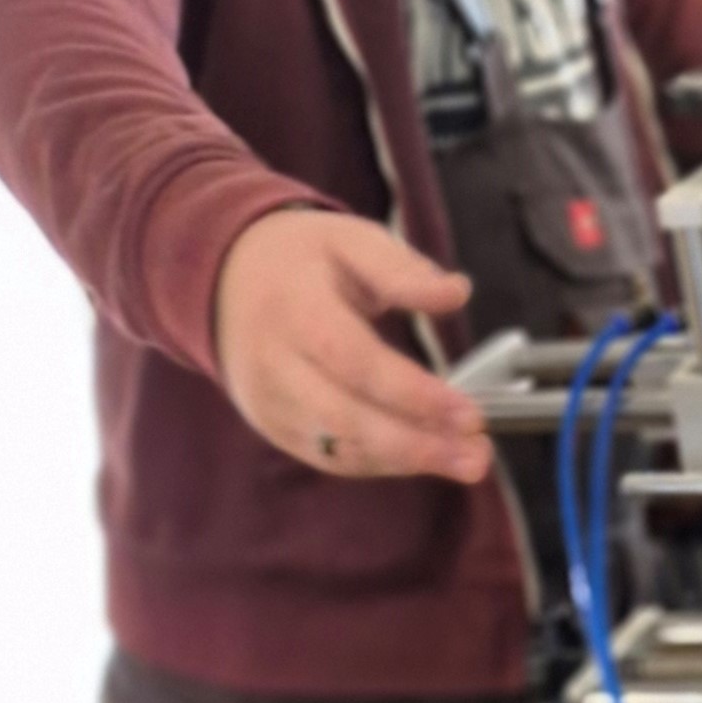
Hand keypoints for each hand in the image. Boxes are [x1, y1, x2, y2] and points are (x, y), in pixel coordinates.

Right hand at [213, 208, 491, 484]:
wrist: (223, 280)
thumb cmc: (302, 259)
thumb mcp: (350, 239)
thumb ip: (402, 269)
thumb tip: (457, 293)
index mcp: (293, 309)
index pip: (355, 362)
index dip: (413, 395)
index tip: (471, 414)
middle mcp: (273, 364)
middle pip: (346, 420)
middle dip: (417, 446)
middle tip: (478, 457)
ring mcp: (269, 402)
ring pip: (340, 448)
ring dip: (407, 462)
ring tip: (467, 463)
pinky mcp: (275, 427)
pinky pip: (332, 456)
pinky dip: (382, 463)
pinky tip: (428, 458)